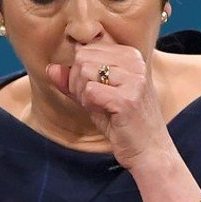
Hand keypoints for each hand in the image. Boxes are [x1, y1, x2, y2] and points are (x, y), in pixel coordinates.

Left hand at [46, 39, 172, 170]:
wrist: (150, 152)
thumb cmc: (125, 124)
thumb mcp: (97, 97)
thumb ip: (74, 81)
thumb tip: (50, 68)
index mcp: (131, 56)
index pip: (86, 49)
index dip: (81, 72)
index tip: (97, 91)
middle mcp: (135, 62)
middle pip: (83, 57)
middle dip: (78, 82)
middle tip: (96, 102)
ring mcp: (134, 80)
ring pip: (84, 71)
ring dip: (83, 94)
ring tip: (101, 108)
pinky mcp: (127, 99)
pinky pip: (89, 91)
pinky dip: (89, 105)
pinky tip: (105, 114)